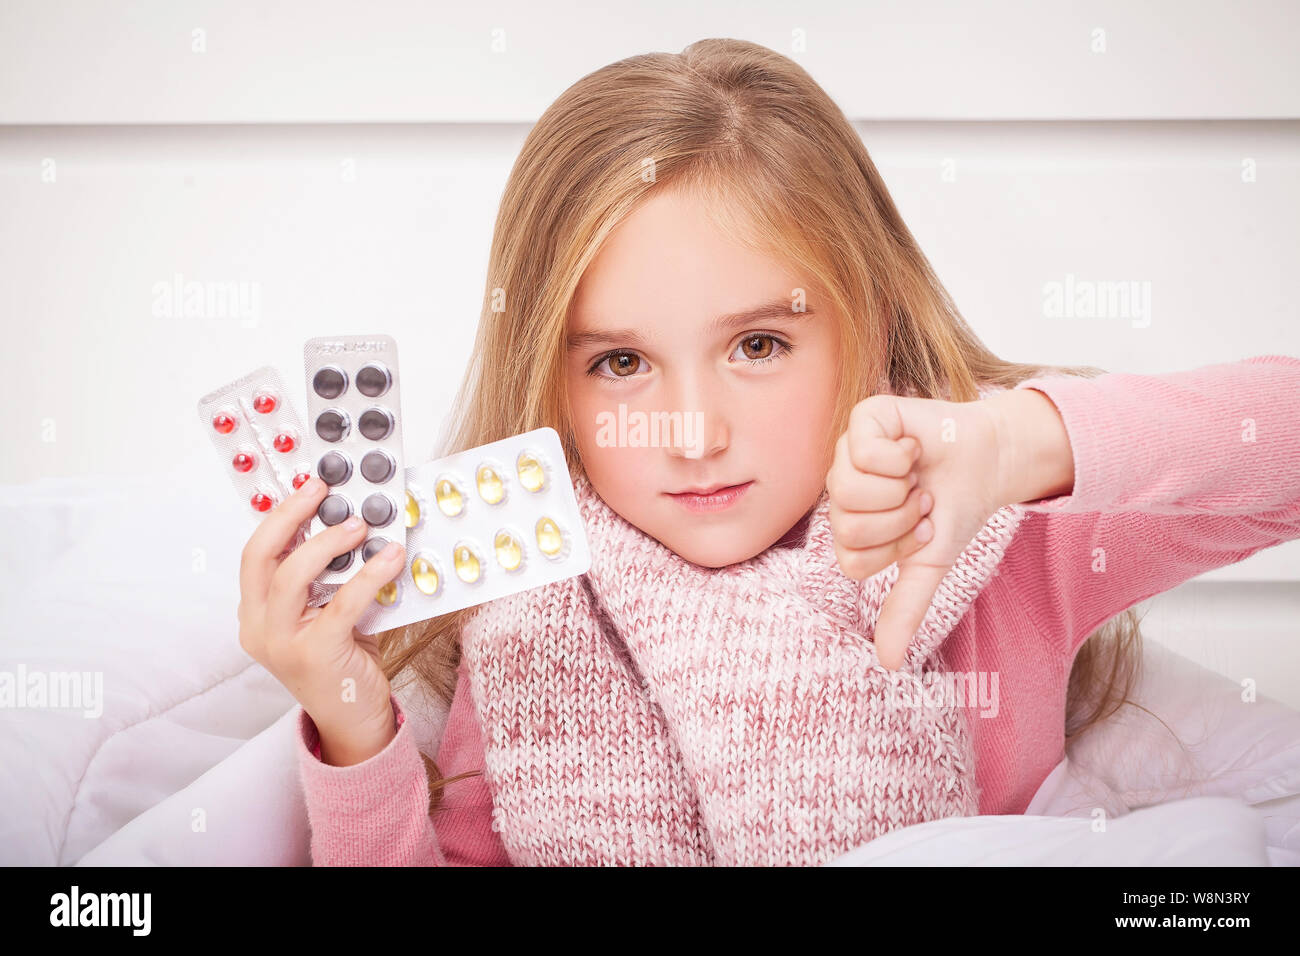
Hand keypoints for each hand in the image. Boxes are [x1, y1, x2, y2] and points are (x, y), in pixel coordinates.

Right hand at [237, 476, 406, 763]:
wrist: (354, 720)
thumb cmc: (343, 661)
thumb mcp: (325, 613)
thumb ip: (328, 578)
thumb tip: (356, 524)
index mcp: (255, 614)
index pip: (255, 554)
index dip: (279, 516)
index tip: (308, 487)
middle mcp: (258, 627)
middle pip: (260, 557)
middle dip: (291, 516)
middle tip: (323, 490)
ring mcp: (281, 643)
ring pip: (291, 577)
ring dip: (327, 543)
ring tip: (359, 524)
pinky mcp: (314, 654)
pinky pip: (340, 604)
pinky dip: (367, 576)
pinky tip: (391, 558)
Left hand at [826, 393, 1005, 670]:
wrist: (991, 462)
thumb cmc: (954, 510)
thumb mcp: (929, 564)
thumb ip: (905, 608)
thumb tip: (889, 664)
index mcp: (848, 522)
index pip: (851, 559)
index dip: (895, 551)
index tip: (920, 532)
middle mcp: (840, 487)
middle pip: (848, 527)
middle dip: (900, 521)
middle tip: (920, 501)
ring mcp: (847, 450)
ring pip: (852, 492)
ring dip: (902, 490)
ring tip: (917, 477)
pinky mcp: (864, 417)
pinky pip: (867, 453)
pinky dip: (903, 457)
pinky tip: (913, 449)